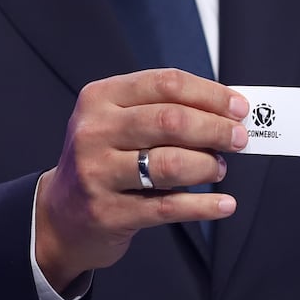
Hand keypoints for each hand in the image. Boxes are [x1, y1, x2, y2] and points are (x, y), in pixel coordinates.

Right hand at [35, 69, 249, 289]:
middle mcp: (94, 132)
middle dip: (215, 129)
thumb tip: (226, 113)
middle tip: (239, 139)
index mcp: (100, 98)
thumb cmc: (103, 161)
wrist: (60, 215)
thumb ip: (163, 111)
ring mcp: (98, 173)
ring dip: (208, 166)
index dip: (210, 94)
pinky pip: (168, 206)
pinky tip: (224, 203)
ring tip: (219, 169)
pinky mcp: (109, 212)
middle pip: (171, 121)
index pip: (165, 84)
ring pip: (171, 163)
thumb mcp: (118, 124)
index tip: (238, 108)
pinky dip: (204, 205)